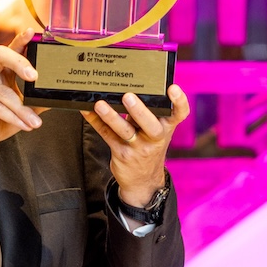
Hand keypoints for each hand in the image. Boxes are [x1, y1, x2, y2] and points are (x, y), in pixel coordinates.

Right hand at [0, 28, 44, 174]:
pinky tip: (23, 125)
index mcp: (0, 71)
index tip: (30, 33)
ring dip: (22, 110)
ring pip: (4, 92)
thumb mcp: (22, 110)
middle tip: (33, 76)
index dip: (20, 40)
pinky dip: (13, 117)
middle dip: (19, 62)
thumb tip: (54, 97)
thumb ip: (35, 101)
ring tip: (33, 122)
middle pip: (0, 55)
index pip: (11, 50)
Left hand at [81, 85, 189, 206]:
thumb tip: (125, 87)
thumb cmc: (148, 145)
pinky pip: (107, 135)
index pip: (179, 114)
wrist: (143, 180)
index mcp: (167, 127)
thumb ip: (146, 112)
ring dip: (111, 117)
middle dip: (139, 110)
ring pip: (125, 130)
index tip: (173, 88)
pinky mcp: (122, 153)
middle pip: (151, 125)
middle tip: (128, 96)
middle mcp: (155, 138)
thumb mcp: (154, 131)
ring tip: (100, 105)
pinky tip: (86, 110)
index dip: (179, 101)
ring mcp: (139, 147)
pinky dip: (95, 121)